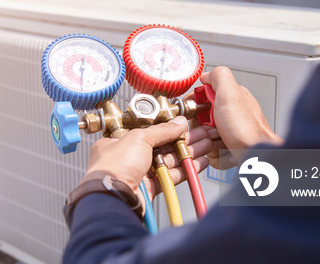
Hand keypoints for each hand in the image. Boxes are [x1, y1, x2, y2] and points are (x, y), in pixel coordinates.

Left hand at [80, 117, 219, 209]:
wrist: (112, 196)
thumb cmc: (113, 167)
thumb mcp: (139, 138)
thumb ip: (162, 130)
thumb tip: (178, 123)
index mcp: (119, 142)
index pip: (148, 132)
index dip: (168, 128)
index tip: (185, 126)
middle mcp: (128, 158)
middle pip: (162, 146)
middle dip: (185, 141)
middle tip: (203, 135)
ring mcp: (139, 174)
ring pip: (169, 161)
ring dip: (189, 153)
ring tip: (207, 146)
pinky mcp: (150, 188)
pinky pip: (171, 176)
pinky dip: (185, 170)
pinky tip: (199, 163)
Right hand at [199, 66, 282, 162]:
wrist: (259, 155)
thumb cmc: (248, 129)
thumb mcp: (230, 94)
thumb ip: (219, 77)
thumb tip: (206, 75)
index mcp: (230, 98)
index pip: (201, 99)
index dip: (196, 107)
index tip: (199, 113)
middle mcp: (230, 114)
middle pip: (200, 122)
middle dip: (202, 129)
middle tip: (213, 130)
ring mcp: (230, 132)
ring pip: (205, 139)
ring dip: (209, 144)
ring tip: (222, 143)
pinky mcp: (230, 149)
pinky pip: (213, 154)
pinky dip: (217, 156)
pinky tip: (227, 152)